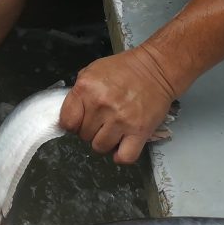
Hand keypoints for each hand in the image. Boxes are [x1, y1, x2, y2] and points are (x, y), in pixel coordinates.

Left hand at [59, 47, 179, 164]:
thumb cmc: (124, 69)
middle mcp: (101, 105)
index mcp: (86, 88)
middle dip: (91, 130)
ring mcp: (121, 120)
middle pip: (84, 136)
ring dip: (105, 142)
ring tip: (113, 129)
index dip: (72, 124)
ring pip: (100, 147)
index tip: (80, 121)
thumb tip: (70, 115)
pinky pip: (124, 157)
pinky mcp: (139, 131)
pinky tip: (121, 145)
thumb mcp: (93, 71)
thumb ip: (78, 93)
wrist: (156, 68)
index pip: (67, 122)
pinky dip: (121, 155)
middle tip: (103, 120)